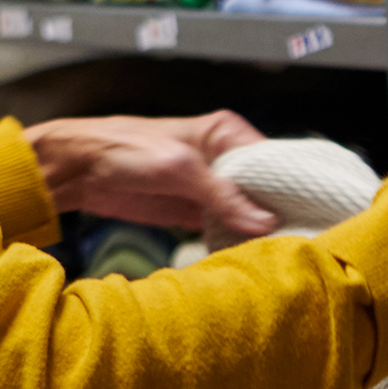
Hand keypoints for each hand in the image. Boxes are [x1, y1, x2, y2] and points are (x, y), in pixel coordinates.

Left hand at [25, 111, 278, 244]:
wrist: (77, 169)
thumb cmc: (124, 150)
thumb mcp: (178, 169)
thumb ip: (222, 195)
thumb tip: (264, 221)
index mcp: (226, 133)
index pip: (273, 160)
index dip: (291, 186)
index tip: (311, 212)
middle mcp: (224, 158)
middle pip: (264, 188)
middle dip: (276, 212)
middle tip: (299, 238)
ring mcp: (210, 187)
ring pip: (247, 211)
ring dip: (256, 230)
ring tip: (280, 252)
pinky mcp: (194, 211)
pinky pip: (224, 227)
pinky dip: (234, 240)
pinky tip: (249, 255)